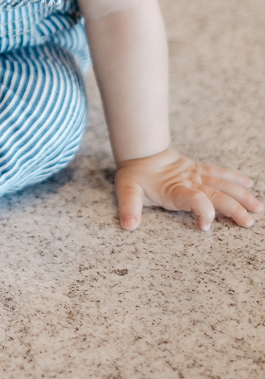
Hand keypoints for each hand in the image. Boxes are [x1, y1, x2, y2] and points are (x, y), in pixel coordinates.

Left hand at [115, 148, 260, 230]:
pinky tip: (249, 184)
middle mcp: (189, 182)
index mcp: (174, 190)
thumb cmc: (135, 174)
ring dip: (241, 195)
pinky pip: (220, 173)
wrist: (140, 151)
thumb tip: (128, 225)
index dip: (202, 211)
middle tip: (248, 222)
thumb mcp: (126, 191)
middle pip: (216, 195)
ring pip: (223, 185)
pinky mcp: (199, 170)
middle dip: (233, 208)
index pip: (194, 199)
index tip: (205, 226)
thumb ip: (129, 208)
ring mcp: (197, 176)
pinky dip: (234, 178)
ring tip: (257, 208)